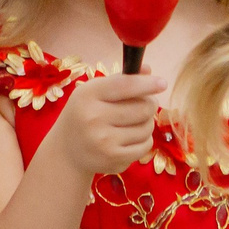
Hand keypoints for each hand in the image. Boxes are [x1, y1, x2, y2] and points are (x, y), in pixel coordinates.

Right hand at [46, 71, 164, 180]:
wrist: (66, 151)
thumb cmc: (84, 114)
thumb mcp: (93, 92)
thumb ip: (120, 80)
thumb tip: (148, 70)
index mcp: (87, 95)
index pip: (125, 85)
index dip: (147, 84)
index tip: (162, 83)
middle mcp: (93, 118)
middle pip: (142, 107)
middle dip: (149, 104)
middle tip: (145, 104)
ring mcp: (103, 141)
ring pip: (147, 127)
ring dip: (146, 123)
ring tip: (133, 122)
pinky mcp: (113, 159)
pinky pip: (145, 146)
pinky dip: (144, 140)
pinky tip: (130, 138)